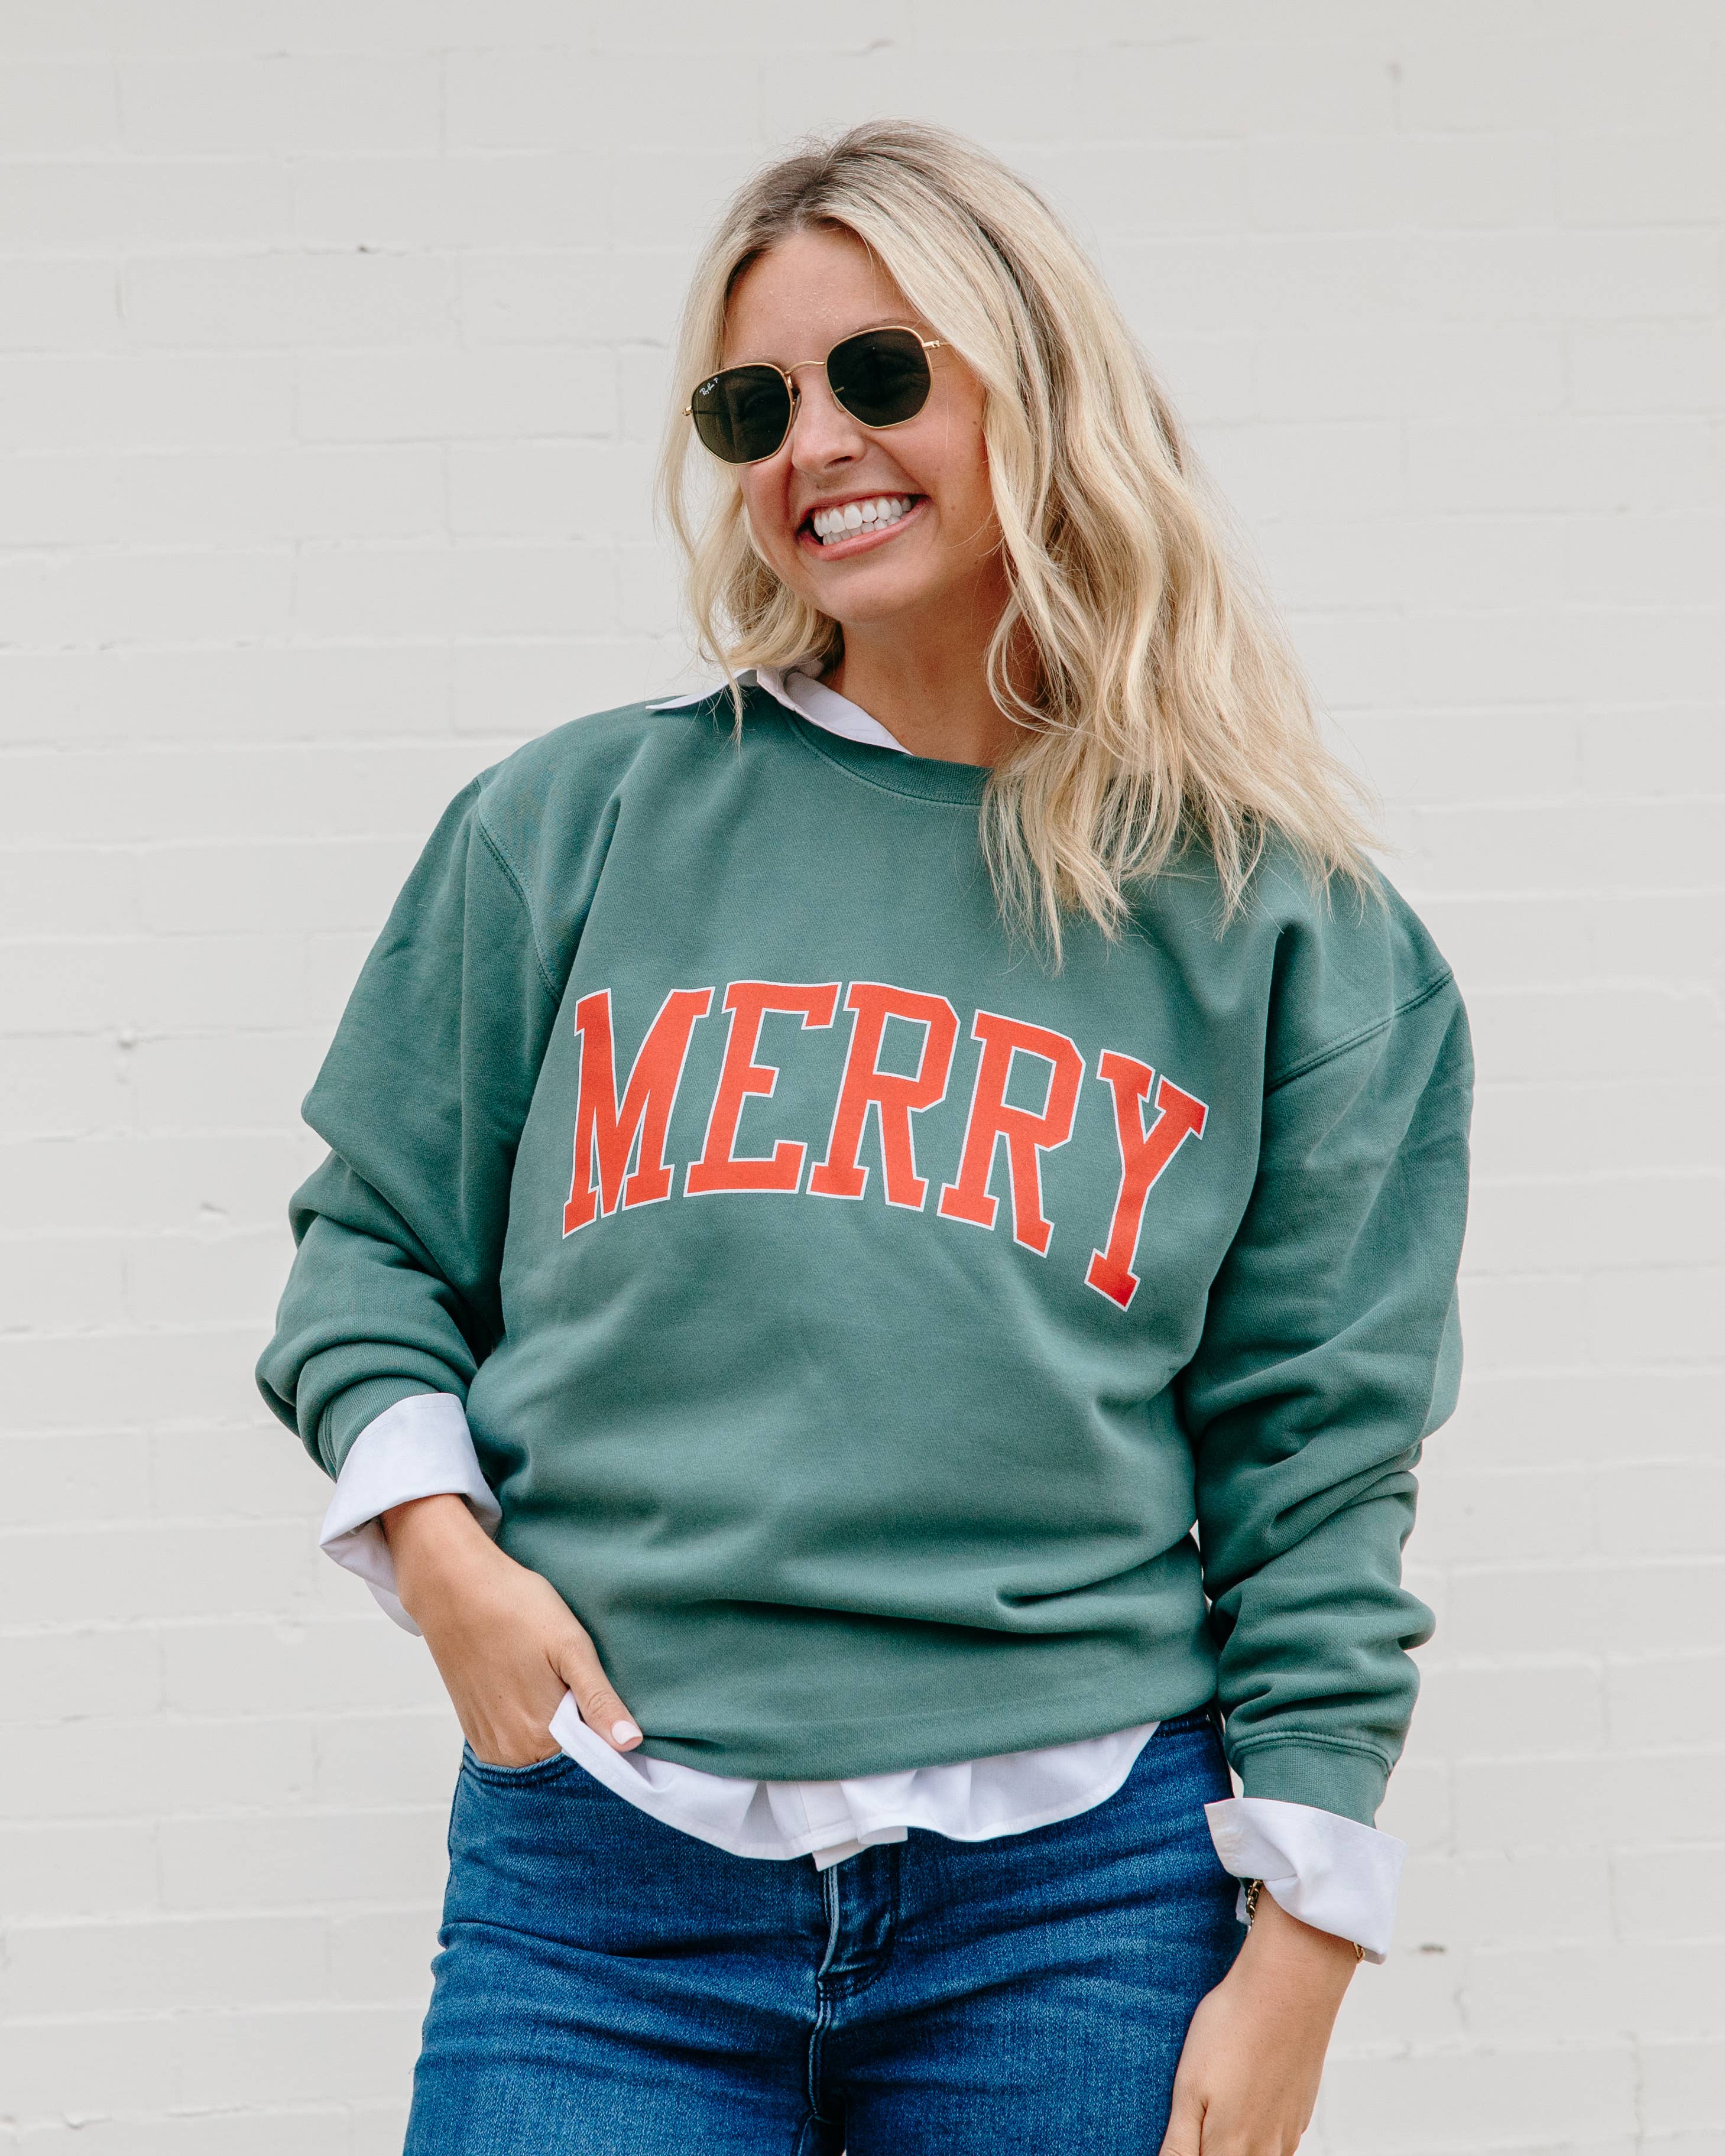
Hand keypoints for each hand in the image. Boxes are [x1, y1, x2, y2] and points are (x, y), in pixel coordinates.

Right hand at [382, 1493, 643, 1768]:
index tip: (600, 1700)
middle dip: (577, 1728)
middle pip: (563, 1758)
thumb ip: (599, 1702)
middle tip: (569, 1678)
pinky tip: (525, 1685)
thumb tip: (630, 1745)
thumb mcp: (571, 1647)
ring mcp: (488, 1744)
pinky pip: (513, 1741)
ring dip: (549, 1724)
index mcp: (541, 1738)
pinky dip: (526, 1721)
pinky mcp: (473, 1730)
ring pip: (538, 1750)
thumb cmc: (517, 1608)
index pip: (590, 1759)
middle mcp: (511, 1753)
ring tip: (545, 1678)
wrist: (455, 1588)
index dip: (604, 1732)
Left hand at [1159, 1885, 1357, 2155]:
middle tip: (1199, 2114)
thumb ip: (1179, 2144)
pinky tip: (1245, 2102)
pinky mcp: (1300, 2115)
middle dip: (1210, 2146)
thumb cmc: (1235, 2029)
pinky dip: (1258, 2134)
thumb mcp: (1188, 2088)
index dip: (1188, 2152)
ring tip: (1220, 2106)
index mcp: (1231, 2150)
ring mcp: (1288, 2136)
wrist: (1288, 1988)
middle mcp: (1266, 2152)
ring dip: (1234, 2145)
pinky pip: (1278, 2144)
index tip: (1183, 2136)